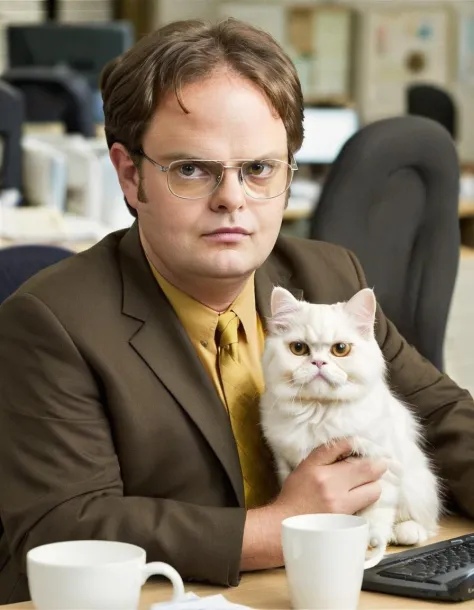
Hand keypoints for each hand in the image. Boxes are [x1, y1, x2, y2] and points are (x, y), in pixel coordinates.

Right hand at [240, 438, 385, 570]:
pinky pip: (367, 507)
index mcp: (321, 470)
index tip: (368, 448)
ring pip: (374, 491)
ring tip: (368, 482)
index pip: (348, 450)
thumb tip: (351, 443)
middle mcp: (333, 487)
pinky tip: (360, 498)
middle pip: (369, 470)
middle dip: (378, 466)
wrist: (286, 524)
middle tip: (380, 464)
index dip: (364, 448)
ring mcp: (342, 506)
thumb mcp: (306, 466)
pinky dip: (366, 500)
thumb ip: (327, 453)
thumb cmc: (296, 493)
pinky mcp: (347, 521)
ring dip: (374, 484)